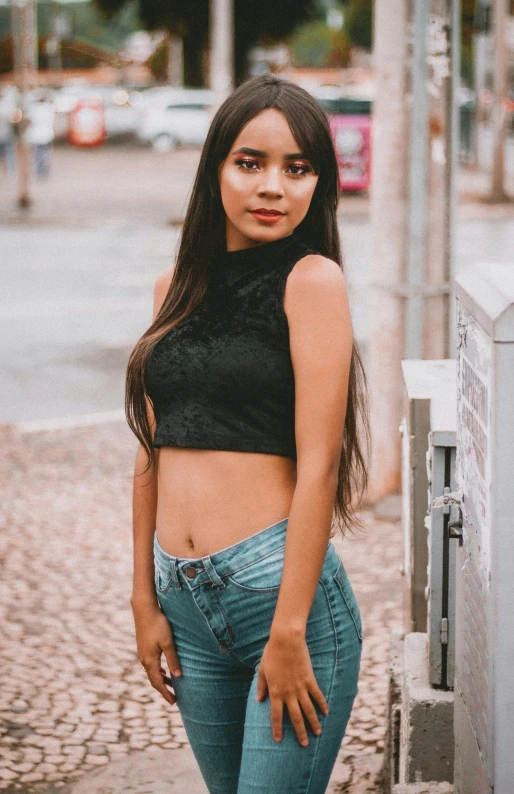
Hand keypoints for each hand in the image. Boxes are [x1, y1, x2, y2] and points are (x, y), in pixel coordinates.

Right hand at [132, 602, 181, 705]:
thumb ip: (173, 659)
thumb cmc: (158, 624)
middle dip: (163, 689)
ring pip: (151, 672)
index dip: (166, 693)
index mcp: (150, 660)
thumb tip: (178, 676)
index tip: (174, 702)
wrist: (144, 609)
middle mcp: (144, 659)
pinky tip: (163, 668)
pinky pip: (150, 664)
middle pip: (153, 679)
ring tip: (171, 684)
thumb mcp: (168, 642)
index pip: (158, 682)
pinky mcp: (143, 647)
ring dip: (161, 679)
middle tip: (174, 698)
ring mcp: (142, 653)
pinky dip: (157, 670)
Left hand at [256, 631, 328, 745]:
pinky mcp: (310, 679)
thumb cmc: (271, 653)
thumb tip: (259, 700)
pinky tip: (326, 713)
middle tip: (303, 744)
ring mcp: (300, 687)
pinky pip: (317, 695)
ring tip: (317, 734)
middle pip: (295, 717)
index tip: (278, 740)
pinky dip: (322, 704)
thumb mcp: (262, 670)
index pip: (276, 716)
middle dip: (299, 732)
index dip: (277, 729)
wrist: (286, 640)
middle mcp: (289, 693)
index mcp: (275, 692)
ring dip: (313, 723)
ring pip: (308, 710)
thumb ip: (262, 686)